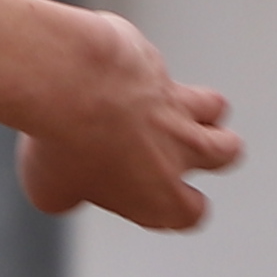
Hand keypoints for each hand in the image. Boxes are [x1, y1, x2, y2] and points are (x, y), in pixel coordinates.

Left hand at [16, 11, 241, 231]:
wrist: (69, 82)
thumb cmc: (60, 142)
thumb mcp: (48, 191)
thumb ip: (68, 196)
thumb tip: (65, 190)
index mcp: (160, 197)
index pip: (190, 212)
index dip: (177, 207)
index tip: (154, 198)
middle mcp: (179, 151)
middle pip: (228, 152)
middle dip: (212, 151)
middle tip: (178, 147)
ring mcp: (173, 104)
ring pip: (215, 106)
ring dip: (198, 107)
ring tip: (163, 107)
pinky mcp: (154, 64)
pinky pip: (158, 68)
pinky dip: (141, 71)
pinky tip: (107, 73)